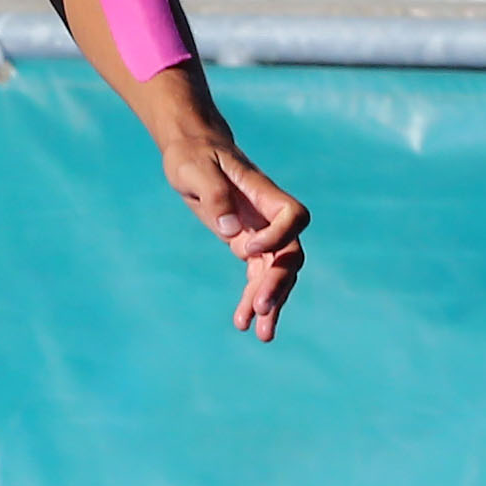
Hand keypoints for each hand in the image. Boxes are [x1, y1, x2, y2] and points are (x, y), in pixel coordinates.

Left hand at [161, 122, 307, 340]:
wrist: (192, 150)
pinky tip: (243, 325)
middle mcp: (268, 216)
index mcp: (263, 193)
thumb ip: (214, 192)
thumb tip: (231, 231)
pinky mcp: (245, 244)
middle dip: (278, 283)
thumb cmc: (192, 153)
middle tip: (261, 309)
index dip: (279, 235)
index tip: (247, 249)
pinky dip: (252, 299)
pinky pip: (257, 276)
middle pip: (289, 253)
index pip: (293, 216)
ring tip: (261, 335)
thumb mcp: (193, 167)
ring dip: (272, 302)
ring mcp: (260, 232)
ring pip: (277, 272)